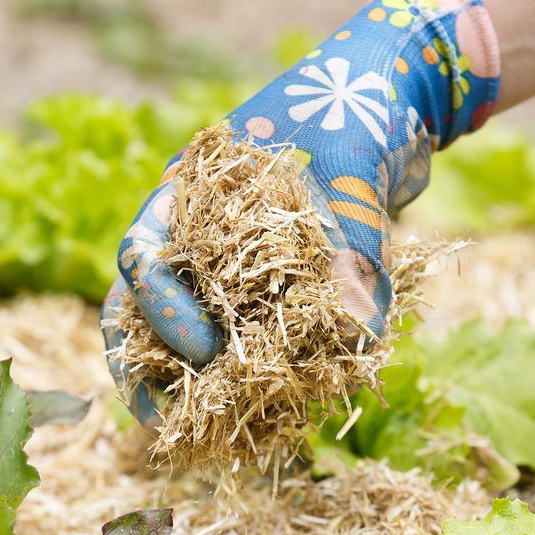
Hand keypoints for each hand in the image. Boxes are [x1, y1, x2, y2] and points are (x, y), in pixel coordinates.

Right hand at [102, 0, 499, 425]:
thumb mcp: (352, 170)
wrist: (393, 97)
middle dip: (147, 372)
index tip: (203, 350)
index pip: (144, 260)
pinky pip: (244, 341)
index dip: (162, 313)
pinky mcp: (272, 288)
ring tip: (208, 437)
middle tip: (166, 424)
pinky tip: (270, 417)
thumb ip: (354, 244)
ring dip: (191, 385)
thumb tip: (361, 334)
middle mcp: (198, 235)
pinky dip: (251, 379)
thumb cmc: (356, 109)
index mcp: (189, 194)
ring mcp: (230, 263)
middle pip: (141, 312)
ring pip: (183, 335)